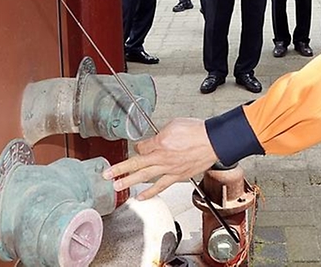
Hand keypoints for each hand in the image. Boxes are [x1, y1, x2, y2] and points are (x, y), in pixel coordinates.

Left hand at [104, 118, 218, 199]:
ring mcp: (169, 169)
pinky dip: (149, 193)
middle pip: (136, 164)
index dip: (137, 147)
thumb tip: (155, 139)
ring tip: (117, 187)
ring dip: (128, 182)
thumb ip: (161, 134)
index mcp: (160, 142)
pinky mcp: (177, 176)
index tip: (137, 148)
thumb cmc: (197, 131)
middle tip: (106, 175)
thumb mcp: (175, 124)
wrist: (213, 141)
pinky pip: (160, 186)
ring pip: (144, 177)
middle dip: (119, 169)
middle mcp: (161, 157)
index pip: (141, 147)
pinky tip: (140, 197)